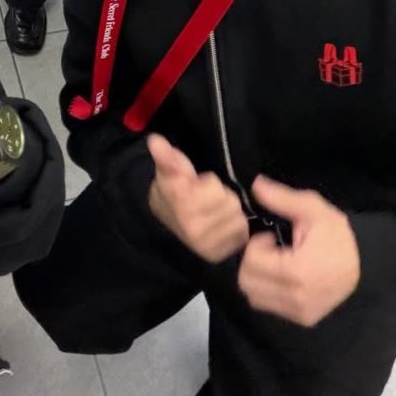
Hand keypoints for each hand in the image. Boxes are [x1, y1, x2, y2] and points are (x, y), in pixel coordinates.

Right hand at [147, 133, 249, 262]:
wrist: (164, 221)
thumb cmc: (172, 190)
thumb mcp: (170, 170)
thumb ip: (166, 156)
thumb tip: (155, 140)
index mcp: (182, 205)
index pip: (215, 187)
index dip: (208, 182)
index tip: (196, 186)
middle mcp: (194, 229)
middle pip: (230, 203)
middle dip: (221, 197)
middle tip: (207, 200)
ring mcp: (206, 245)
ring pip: (238, 219)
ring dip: (229, 212)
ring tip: (213, 212)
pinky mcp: (217, 255)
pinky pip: (241, 234)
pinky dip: (234, 227)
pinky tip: (220, 225)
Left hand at [237, 175, 360, 325]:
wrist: (367, 264)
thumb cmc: (337, 235)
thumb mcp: (313, 210)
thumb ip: (282, 199)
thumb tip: (255, 185)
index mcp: (297, 271)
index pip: (251, 261)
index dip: (258, 244)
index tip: (273, 237)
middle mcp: (296, 298)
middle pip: (247, 281)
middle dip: (254, 261)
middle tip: (274, 250)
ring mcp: (299, 312)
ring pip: (254, 296)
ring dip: (258, 278)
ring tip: (279, 263)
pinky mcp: (303, 319)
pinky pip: (268, 306)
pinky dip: (268, 291)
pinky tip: (284, 277)